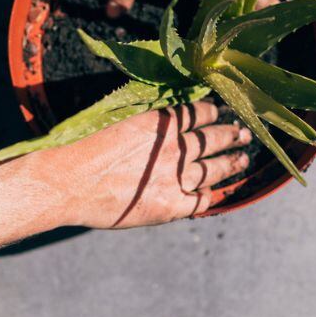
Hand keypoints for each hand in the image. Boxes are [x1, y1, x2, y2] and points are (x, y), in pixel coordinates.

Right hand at [43, 101, 251, 227]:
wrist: (72, 184)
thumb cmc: (85, 154)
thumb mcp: (119, 126)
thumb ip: (145, 128)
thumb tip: (162, 128)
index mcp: (159, 123)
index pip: (197, 112)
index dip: (211, 113)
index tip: (218, 113)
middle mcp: (173, 147)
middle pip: (211, 138)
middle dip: (230, 135)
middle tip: (244, 134)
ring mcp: (175, 176)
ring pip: (213, 167)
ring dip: (230, 162)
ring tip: (242, 158)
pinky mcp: (171, 204)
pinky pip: (200, 198)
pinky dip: (209, 195)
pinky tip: (214, 192)